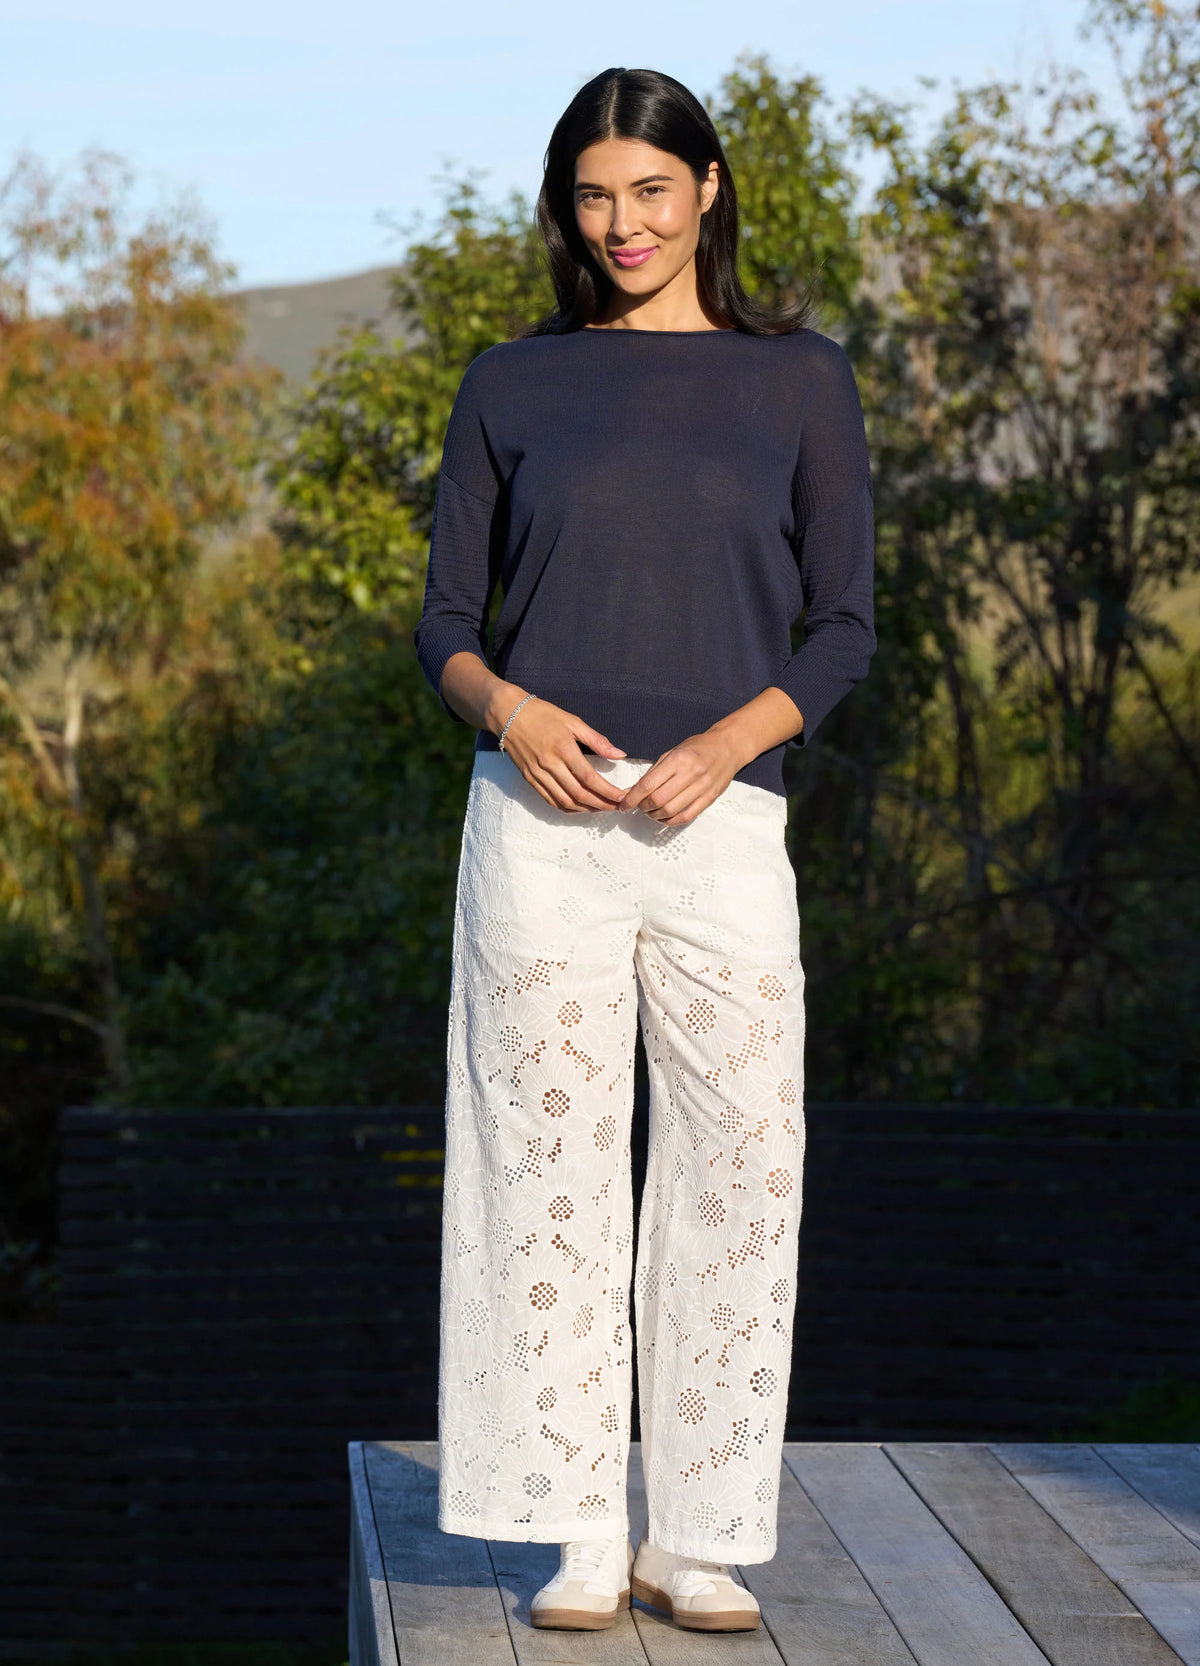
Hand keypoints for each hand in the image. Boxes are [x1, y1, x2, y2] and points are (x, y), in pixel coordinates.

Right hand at [496, 692, 629, 812]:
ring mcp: (538, 774)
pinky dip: (567, 808)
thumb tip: (620, 754)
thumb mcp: (573, 721)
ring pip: (565, 801)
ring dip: (586, 809)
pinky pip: (550, 800)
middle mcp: (550, 764)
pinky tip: (580, 807)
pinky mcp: (530, 779)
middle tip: (617, 807)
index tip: (622, 797)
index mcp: (563, 749)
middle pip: (579, 794)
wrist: (508, 713)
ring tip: (601, 808)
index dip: (608, 792)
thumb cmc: (542, 714)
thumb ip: (597, 740)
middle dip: (601, 804)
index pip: (590, 778)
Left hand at [616, 728, 745, 825]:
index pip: (647, 784)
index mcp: (677, 760)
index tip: (624, 804)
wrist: (727, 747)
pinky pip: (686, 816)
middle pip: (658, 800)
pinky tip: (664, 817)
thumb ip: (654, 773)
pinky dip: (671, 821)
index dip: (632, 798)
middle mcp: (690, 773)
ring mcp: (702, 787)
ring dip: (655, 815)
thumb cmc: (698, 748)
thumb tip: (633, 791)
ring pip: (670, 811)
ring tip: (651, 811)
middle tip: (638, 806)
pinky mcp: (710, 798)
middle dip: (642, 807)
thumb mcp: (672, 752)